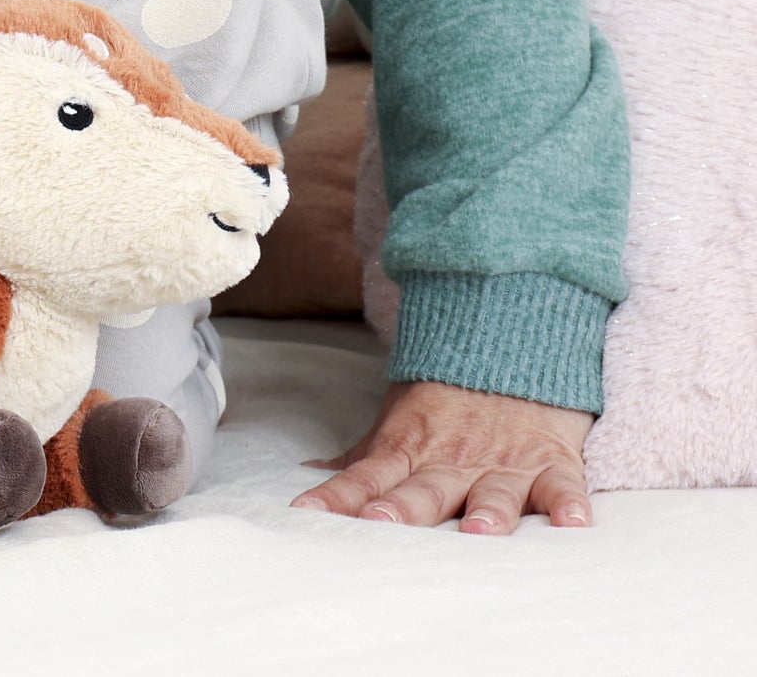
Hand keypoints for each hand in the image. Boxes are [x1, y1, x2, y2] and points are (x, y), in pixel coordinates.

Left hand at [292, 381, 593, 533]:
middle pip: (424, 490)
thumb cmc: (445, 395)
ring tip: (476, 533)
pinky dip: (568, 504)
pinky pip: (563, 486)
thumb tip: (313, 475)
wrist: (508, 347)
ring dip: (486, 512)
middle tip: (381, 523)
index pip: (365, 478)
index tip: (307, 515)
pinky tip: (571, 524)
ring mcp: (504, 462)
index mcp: (410, 450)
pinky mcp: (551, 462)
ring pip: (494, 492)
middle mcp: (453, 461)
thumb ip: (364, 458)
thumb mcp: (398, 421)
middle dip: (403, 509)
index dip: (338, 497)